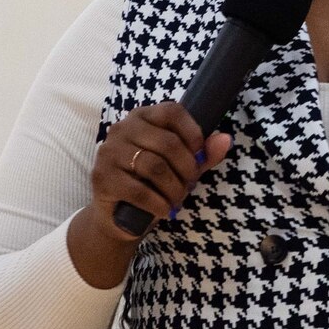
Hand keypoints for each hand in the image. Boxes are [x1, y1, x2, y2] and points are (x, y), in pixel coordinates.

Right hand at [66, 103, 232, 288]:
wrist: (117, 217)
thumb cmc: (150, 185)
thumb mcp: (180, 168)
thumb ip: (202, 154)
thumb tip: (226, 139)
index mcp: (142, 117)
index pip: (172, 111)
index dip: (192, 133)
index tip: (199, 155)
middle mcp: (122, 129)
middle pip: (167, 142)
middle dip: (186, 169)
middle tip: (189, 185)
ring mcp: (109, 152)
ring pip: (154, 167)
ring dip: (174, 189)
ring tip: (177, 200)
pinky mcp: (102, 178)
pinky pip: (138, 190)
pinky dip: (158, 204)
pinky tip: (164, 210)